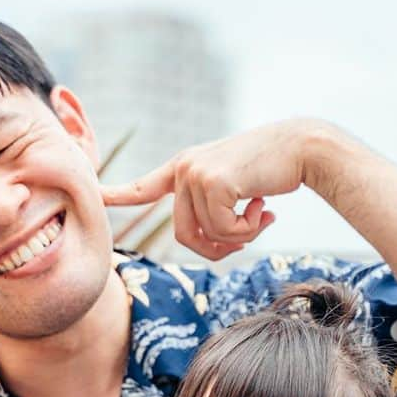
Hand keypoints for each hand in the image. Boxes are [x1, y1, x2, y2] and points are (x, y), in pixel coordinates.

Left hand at [100, 120, 314, 259]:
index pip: (145, 186)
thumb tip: (211, 244)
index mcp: (185, 167)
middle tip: (245, 239)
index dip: (119, 195)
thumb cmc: (273, 171)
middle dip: (216, 247)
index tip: (95, 195)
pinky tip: (265, 208)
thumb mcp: (235, 189)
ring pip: (206, 234)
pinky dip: (248, 230)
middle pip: (183, 234)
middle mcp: (184, 168)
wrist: (302, 149)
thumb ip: (214, 211)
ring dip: (239, 236)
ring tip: (261, 214)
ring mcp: (195, 173)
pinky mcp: (212, 182)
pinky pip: (224, 230)